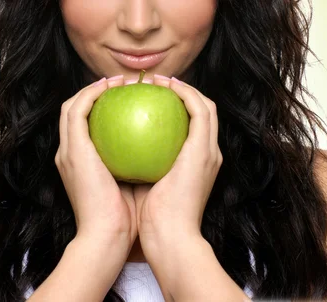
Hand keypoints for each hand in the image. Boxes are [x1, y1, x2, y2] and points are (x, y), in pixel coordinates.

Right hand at [55, 75, 137, 246]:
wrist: (109, 238)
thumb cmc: (126, 221)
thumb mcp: (133, 189)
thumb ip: (138, 169)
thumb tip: (161, 153)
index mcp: (82, 165)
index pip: (88, 129)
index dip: (104, 111)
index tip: (132, 101)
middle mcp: (70, 155)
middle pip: (75, 112)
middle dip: (96, 92)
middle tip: (125, 85)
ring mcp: (68, 151)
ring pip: (72, 104)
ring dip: (93, 87)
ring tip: (120, 81)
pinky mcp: (73, 149)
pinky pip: (79, 109)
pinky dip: (93, 94)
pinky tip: (114, 88)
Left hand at [134, 75, 222, 241]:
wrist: (166, 237)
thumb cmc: (149, 221)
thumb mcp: (142, 188)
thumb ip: (137, 168)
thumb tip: (117, 150)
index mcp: (194, 166)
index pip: (189, 129)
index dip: (173, 110)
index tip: (146, 100)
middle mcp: (207, 155)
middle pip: (201, 112)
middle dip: (181, 92)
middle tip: (152, 84)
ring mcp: (209, 152)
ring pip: (205, 105)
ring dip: (183, 87)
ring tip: (157, 80)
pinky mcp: (204, 149)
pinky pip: (197, 109)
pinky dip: (183, 93)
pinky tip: (162, 87)